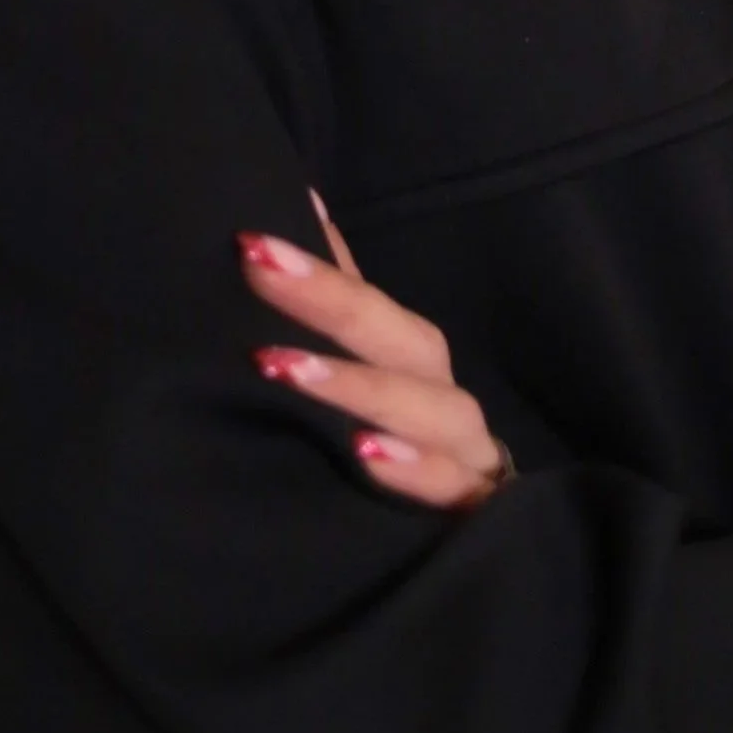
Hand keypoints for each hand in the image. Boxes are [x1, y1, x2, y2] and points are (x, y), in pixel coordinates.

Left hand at [237, 192, 512, 510]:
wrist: (480, 531)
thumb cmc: (407, 439)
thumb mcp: (372, 367)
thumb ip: (341, 292)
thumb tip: (303, 200)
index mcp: (416, 359)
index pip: (370, 303)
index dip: (315, 271)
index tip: (251, 244)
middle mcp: (444, 395)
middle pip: (405, 343)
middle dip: (334, 306)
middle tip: (260, 276)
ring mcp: (469, 454)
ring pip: (437, 411)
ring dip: (365, 388)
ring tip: (294, 370)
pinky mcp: (480, 512)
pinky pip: (459, 489)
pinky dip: (419, 471)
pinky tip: (368, 455)